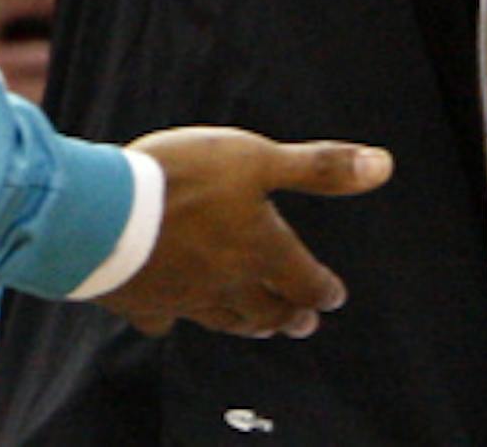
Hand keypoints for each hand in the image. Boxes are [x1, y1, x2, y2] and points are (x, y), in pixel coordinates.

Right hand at [98, 128, 392, 340]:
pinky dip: (174, 317)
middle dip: (289, 316)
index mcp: (262, 251)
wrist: (104, 212)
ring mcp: (185, 295)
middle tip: (303, 324)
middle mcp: (228, 282)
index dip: (323, 289)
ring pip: (224, 318)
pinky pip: (165, 316)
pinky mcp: (143, 298)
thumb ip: (318, 167)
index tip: (333, 297)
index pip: (305, 280)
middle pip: (267, 311)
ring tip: (258, 328)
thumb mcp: (257, 157)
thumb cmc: (183, 179)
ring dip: (247, 324)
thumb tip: (382, 166)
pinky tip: (171, 316)